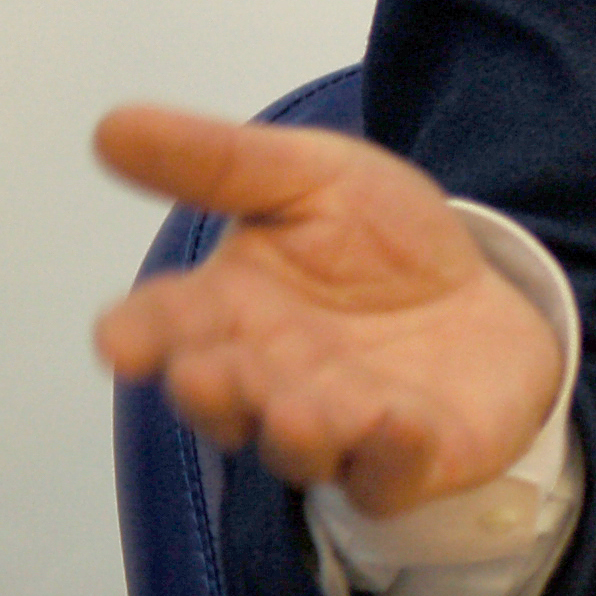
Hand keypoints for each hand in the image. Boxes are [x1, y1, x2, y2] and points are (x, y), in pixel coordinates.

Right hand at [94, 106, 562, 517]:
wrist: (484, 288)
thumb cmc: (377, 242)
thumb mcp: (311, 176)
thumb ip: (219, 161)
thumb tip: (111, 124)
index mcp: (229, 312)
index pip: (166, 328)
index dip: (140, 335)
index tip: (120, 339)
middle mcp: (271, 380)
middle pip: (226, 395)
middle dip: (215, 388)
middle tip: (205, 371)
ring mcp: (339, 429)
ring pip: (302, 444)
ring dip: (297, 429)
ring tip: (297, 409)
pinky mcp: (410, 460)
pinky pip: (392, 471)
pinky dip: (392, 453)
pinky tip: (397, 424)